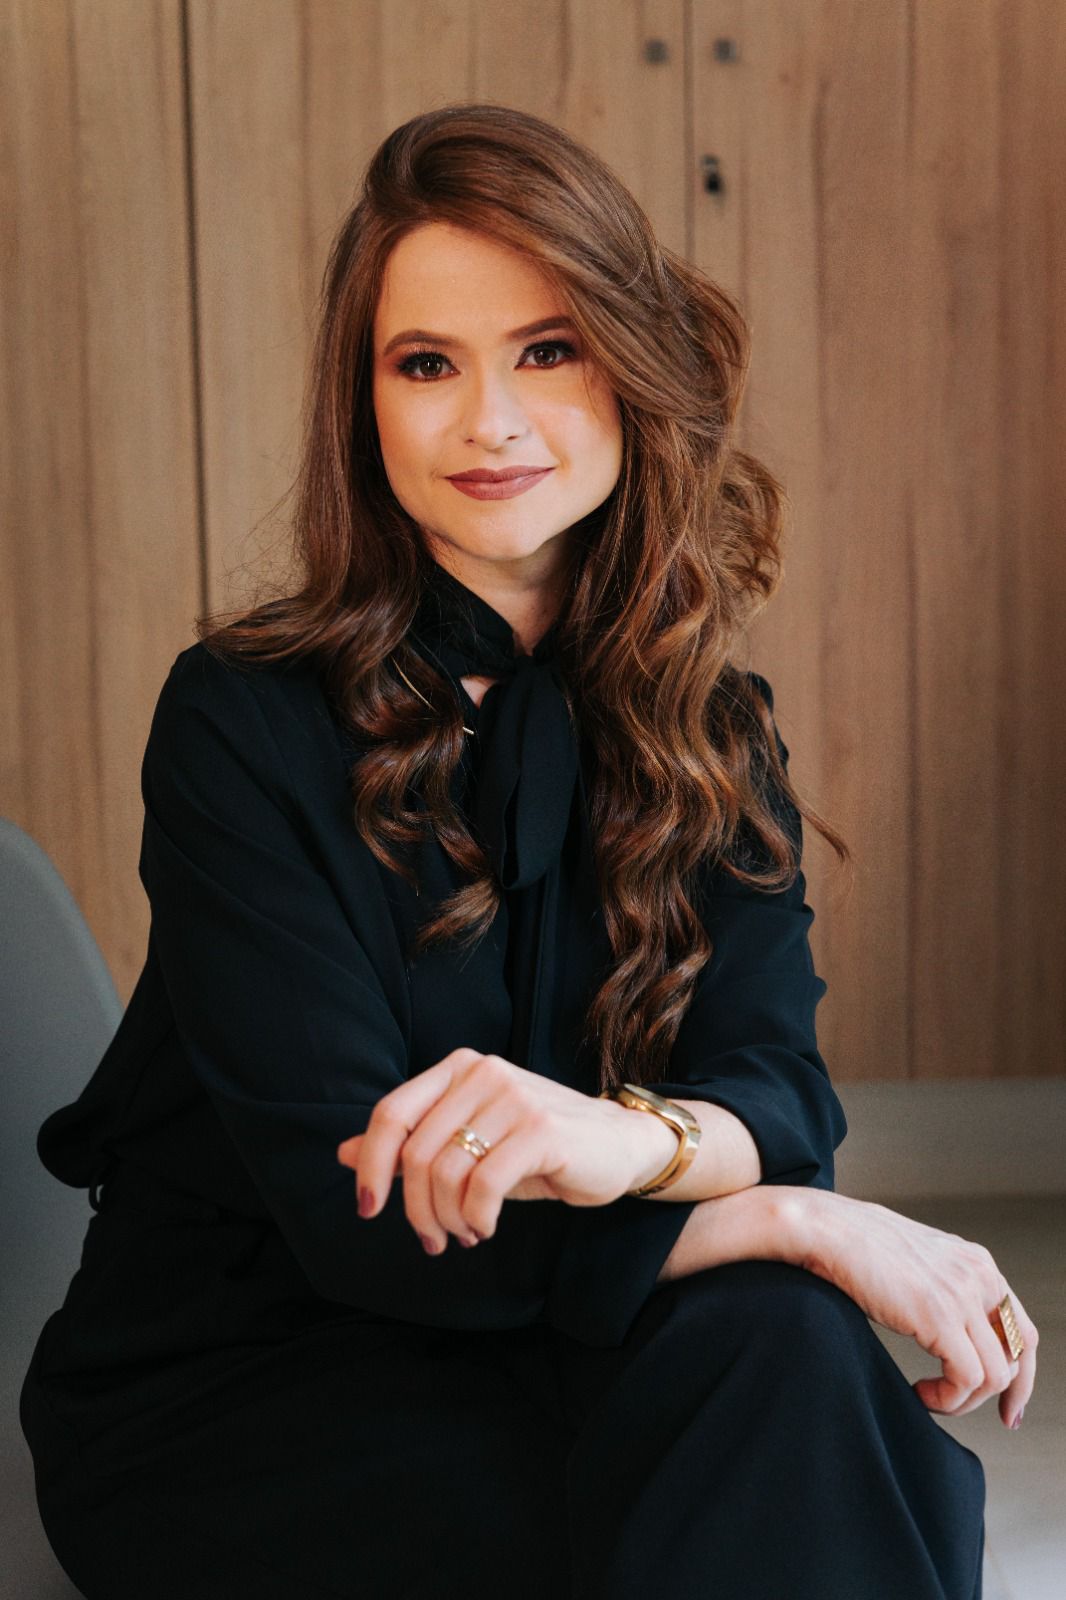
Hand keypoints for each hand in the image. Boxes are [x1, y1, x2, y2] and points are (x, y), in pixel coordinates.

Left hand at [335, 1048, 651, 1252]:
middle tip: (433, 1240)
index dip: (369, 1165)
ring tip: (465, 1234)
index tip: (367, 1208)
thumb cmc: (537, 1147)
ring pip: (447, 1172)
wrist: (619, 1145)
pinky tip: (487, 1227)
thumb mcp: (469, 1142)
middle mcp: (483, 1073)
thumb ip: (410, 1145)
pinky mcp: (542, 1129)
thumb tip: (342, 1154)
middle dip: (415, 1209)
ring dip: (448, 1219)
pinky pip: (484, 1185)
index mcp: (459, 1068)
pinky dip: (477, 1218)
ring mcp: (514, 1097)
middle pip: (415, 1152)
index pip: (390, 1113)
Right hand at [789, 1189, 1037, 1429]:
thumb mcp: (917, 1264)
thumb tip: (951, 1332)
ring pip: (995, 1373)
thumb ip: (944, 1289)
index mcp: (976, 1263)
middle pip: (1020, 1351)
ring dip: (964, 1399)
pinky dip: (948, 1399)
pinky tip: (920, 1393)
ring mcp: (961, 1294)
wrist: (825, 1229)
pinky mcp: (939, 1316)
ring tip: (931, 1396)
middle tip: (991, 1416)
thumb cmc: (855, 1246)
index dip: (1021, 1371)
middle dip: (1008, 1392)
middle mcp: (978, 1275)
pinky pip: (968, 1378)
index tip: (1008, 1402)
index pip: (1020, 1326)